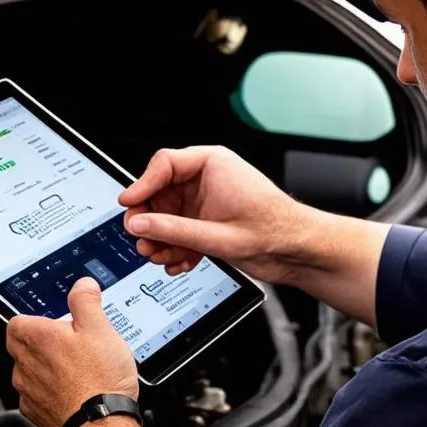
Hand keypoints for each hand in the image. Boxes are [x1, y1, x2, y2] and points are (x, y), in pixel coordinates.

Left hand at [6, 276, 137, 426]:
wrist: (101, 424)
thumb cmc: (100, 379)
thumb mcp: (100, 327)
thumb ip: (86, 301)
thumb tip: (82, 286)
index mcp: (37, 337)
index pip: (16, 321)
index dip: (35, 319)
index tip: (55, 323)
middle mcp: (25, 363)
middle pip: (20, 345)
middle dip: (40, 343)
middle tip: (68, 344)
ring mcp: (28, 390)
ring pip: (26, 371)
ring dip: (44, 368)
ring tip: (75, 368)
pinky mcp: (35, 412)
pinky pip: (34, 396)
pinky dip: (49, 392)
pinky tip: (72, 391)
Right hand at [119, 146, 307, 283]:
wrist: (297, 249)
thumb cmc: (274, 229)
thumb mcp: (217, 234)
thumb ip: (174, 230)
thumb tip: (140, 224)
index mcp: (213, 163)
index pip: (164, 165)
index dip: (142, 185)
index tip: (128, 204)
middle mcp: (207, 179)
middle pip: (160, 193)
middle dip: (149, 221)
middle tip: (141, 240)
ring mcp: (206, 202)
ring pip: (167, 216)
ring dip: (161, 239)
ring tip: (160, 257)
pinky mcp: (208, 222)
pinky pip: (180, 231)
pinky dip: (176, 248)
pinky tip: (178, 263)